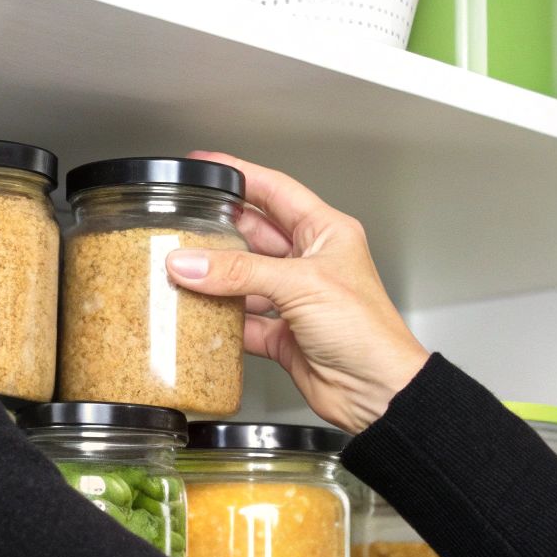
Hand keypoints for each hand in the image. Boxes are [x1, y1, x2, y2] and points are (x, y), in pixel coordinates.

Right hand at [165, 152, 429, 433]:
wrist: (377, 392)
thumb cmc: (366, 331)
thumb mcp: (301, 285)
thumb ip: (240, 273)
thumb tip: (190, 262)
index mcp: (326, 233)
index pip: (276, 190)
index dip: (240, 174)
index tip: (205, 164)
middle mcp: (309, 262)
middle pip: (254, 234)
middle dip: (218, 229)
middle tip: (181, 221)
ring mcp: (294, 299)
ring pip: (243, 278)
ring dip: (214, 277)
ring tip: (179, 268)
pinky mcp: (282, 334)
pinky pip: (242, 321)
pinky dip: (219, 320)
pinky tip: (197, 313)